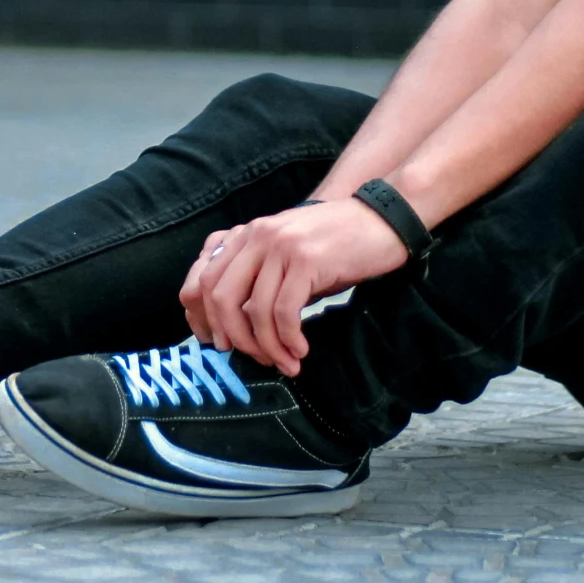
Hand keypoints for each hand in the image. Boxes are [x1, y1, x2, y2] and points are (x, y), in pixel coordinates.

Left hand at [177, 198, 411, 375]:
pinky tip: (300, 350)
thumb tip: (237, 330)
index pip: (202, 280)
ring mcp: (280, 245)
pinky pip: (284, 311)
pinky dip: (288, 339)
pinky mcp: (305, 259)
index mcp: (246, 235)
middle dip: (234, 337)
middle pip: (220, 297)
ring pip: (255, 309)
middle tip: (254, 359)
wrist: (381, 220)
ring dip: (267, 347)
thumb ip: (259, 279)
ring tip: (285, 362)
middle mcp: (257, 235)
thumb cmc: (336, 246)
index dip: (203, 319)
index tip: (220, 345)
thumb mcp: (287, 256)